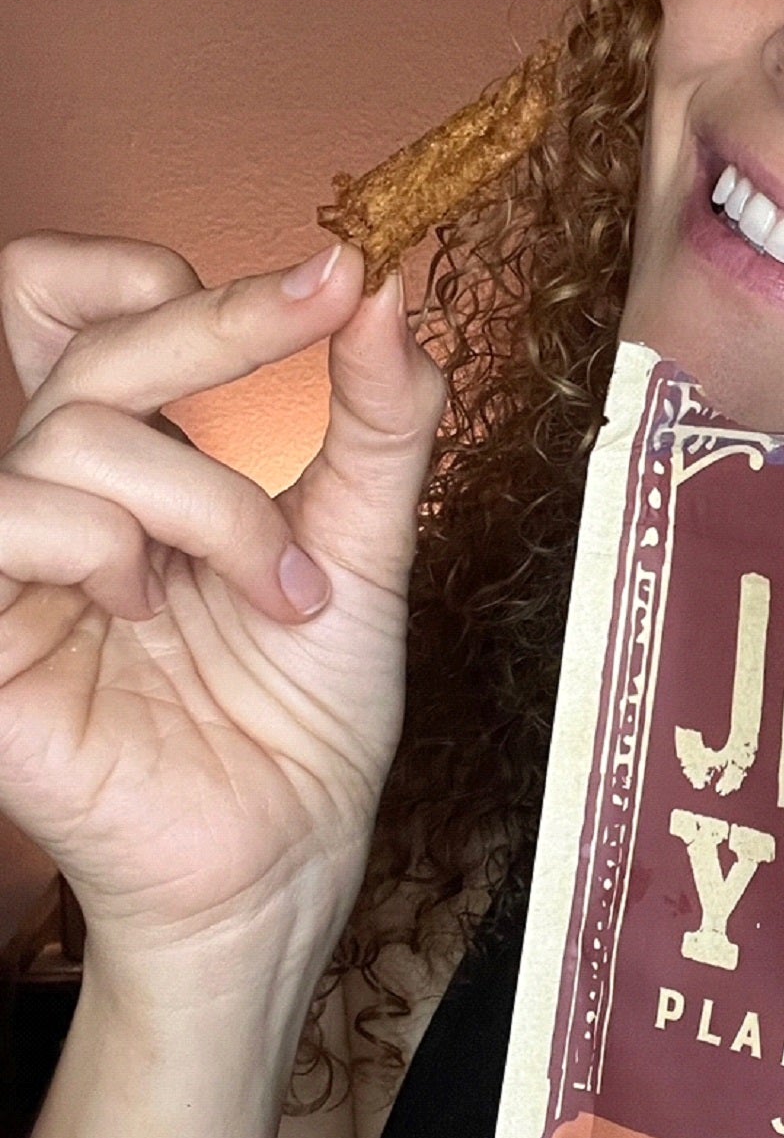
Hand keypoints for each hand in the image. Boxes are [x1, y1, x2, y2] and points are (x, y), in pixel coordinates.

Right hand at [0, 230, 443, 998]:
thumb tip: (392, 288)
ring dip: (208, 500)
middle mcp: (63, 501)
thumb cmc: (305, 722)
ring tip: (273, 589)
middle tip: (329, 309)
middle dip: (224, 325)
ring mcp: (16, 570)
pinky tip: (154, 612)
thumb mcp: (363, 546)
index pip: (85, 305)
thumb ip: (377, 419)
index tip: (331, 277)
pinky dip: (108, 543)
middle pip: (89, 342)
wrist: (284, 863)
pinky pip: (9, 521)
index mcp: (133, 468)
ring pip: (73, 434)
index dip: (171, 273)